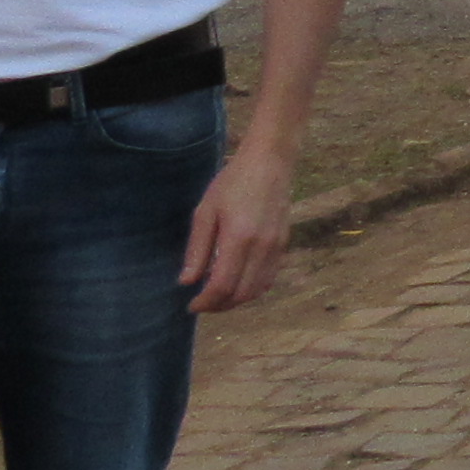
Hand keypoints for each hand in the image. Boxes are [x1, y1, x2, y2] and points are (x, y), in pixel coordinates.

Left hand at [181, 146, 296, 313]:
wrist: (270, 163)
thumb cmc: (232, 182)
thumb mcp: (206, 212)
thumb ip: (197, 249)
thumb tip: (187, 281)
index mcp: (238, 238)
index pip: (222, 285)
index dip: (206, 301)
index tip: (191, 305)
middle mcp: (261, 248)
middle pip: (241, 294)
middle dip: (219, 305)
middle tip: (202, 303)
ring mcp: (276, 248)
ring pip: (257, 290)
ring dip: (236, 301)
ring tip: (217, 297)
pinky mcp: (283, 245)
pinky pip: (268, 278)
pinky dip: (252, 289)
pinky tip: (237, 283)